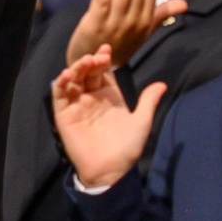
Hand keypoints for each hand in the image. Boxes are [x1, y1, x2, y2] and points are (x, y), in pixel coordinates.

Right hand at [52, 45, 168, 191]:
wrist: (111, 171)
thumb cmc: (127, 148)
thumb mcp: (142, 121)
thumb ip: (148, 101)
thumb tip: (162, 83)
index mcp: (110, 97)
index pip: (103, 72)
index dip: (103, 59)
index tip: (107, 49)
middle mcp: (92, 98)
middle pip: (87, 72)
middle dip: (90, 61)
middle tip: (98, 57)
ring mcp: (77, 106)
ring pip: (73, 80)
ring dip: (76, 68)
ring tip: (84, 63)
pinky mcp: (64, 116)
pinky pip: (59, 96)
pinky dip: (60, 83)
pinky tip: (67, 75)